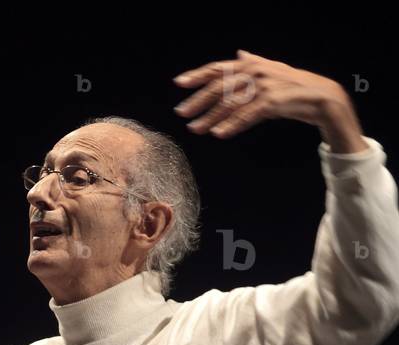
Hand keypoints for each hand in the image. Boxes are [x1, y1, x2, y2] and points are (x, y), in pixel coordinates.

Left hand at [173, 49, 360, 144]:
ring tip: (195, 129)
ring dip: (210, 117)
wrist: (322, 97)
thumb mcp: (272, 70)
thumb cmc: (293, 86)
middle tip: (181, 113)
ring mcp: (264, 86)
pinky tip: (219, 133)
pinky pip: (246, 115)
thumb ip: (254, 62)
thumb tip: (239, 53)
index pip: (218, 68)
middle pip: (219, 87)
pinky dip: (231, 125)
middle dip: (197, 101)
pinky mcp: (272, 101)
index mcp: (251, 64)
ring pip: (229, 104)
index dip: (197, 74)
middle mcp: (255, 72)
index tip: (179, 83)